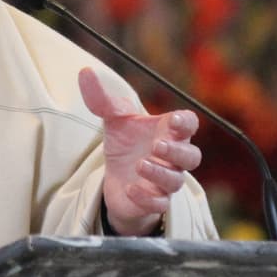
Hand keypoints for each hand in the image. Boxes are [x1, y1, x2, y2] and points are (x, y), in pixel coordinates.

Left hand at [79, 68, 200, 236]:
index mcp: (168, 132)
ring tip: (139, 164)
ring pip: (176, 181)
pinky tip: (130, 188)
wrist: (116, 178)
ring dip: (160, 173)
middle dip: (177, 151)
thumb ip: (102, 99)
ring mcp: (165, 181)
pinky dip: (146, 197)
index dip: (186, 123)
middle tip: (157, 145)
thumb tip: (85, 72)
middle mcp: (172, 158)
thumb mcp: (113, 120)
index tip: (174, 120)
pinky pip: (159, 203)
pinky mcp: (154, 202)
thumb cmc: (126, 145)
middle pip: (192, 156)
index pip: (189, 124)